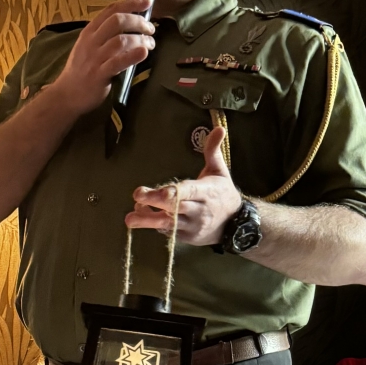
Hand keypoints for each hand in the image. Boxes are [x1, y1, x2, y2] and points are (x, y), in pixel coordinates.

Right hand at [51, 0, 155, 118]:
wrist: (67, 94)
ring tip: (150, 44)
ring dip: (140, 39)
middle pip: (118, 21)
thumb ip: (104, 35)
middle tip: (151, 29)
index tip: (147, 2)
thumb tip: (130, 25)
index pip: (111, 10)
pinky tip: (143, 53)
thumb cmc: (81, 69)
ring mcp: (95, 58)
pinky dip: (132, 56)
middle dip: (138, 21)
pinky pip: (117, 62)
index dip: (131, 3)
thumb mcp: (88, 46)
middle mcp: (92, 41)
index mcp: (90, 31)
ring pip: (121, 40)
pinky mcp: (99, 74)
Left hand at [125, 128, 243, 246]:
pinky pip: (169, 231)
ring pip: (169, 223)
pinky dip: (155, 225)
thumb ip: (213, 150)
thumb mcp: (220, 170)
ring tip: (129, 219)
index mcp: (207, 191)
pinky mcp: (188, 237)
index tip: (162, 191)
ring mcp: (193, 225)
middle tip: (137, 196)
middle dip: (156, 202)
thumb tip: (218, 127)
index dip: (174, 192)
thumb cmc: (223, 193)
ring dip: (148, 220)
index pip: (189, 191)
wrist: (236, 224)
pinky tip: (142, 215)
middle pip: (175, 206)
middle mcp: (200, 210)